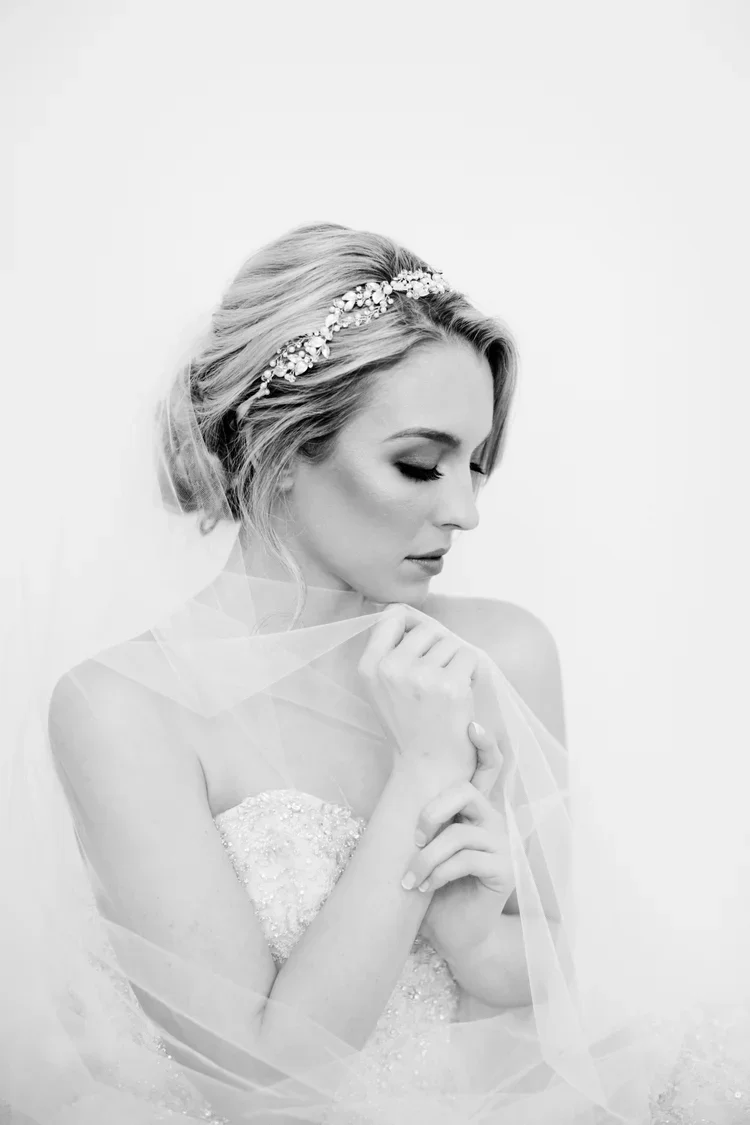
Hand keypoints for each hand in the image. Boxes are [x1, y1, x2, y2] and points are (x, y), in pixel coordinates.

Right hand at [358, 603, 484, 786]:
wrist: (427, 767)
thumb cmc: (410, 725)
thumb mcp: (382, 687)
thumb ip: (389, 650)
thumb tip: (407, 613)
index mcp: (370, 667)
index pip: (391, 615)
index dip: (411, 624)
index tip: (419, 648)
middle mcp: (391, 668)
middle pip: (427, 628)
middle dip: (438, 649)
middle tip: (435, 681)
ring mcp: (421, 677)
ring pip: (450, 642)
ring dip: (455, 662)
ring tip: (445, 691)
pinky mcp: (450, 686)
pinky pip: (468, 656)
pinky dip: (470, 672)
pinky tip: (461, 694)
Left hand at [400, 721, 511, 895]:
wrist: (451, 933)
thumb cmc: (434, 887)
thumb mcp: (425, 848)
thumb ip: (426, 820)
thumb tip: (401, 783)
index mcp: (476, 810)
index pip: (489, 768)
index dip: (485, 745)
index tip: (472, 724)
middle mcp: (495, 820)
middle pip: (465, 793)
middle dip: (431, 811)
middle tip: (414, 839)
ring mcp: (503, 845)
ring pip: (457, 834)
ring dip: (424, 859)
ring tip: (409, 880)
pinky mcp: (504, 870)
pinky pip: (464, 861)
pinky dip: (437, 874)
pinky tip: (426, 888)